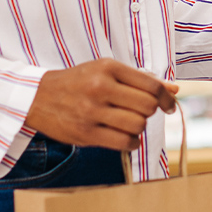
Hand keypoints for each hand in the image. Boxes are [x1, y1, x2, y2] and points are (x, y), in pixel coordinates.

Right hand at [25, 58, 178, 151]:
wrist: (37, 97)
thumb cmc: (78, 82)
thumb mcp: (106, 71)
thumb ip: (140, 80)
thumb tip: (174, 90)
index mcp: (108, 68)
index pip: (151, 85)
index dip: (166, 98)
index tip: (168, 106)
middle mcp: (100, 87)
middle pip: (147, 106)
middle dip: (150, 112)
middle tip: (140, 113)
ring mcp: (92, 111)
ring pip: (138, 125)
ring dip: (139, 128)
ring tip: (129, 124)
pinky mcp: (85, 133)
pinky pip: (124, 142)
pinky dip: (131, 143)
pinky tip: (124, 137)